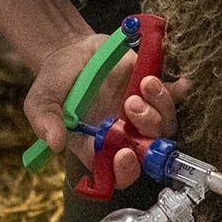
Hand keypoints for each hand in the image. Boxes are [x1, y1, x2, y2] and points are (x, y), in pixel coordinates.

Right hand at [21, 32, 188, 188]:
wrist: (72, 49)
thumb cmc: (55, 81)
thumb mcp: (41, 100)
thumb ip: (45, 121)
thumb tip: (54, 143)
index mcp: (95, 146)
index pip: (115, 172)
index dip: (125, 170)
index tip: (124, 153)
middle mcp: (122, 135)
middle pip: (148, 152)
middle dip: (148, 133)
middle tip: (132, 107)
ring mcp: (140, 114)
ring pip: (164, 125)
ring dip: (160, 107)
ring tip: (144, 83)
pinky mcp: (151, 91)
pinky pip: (175, 98)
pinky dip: (180, 92)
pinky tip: (180, 82)